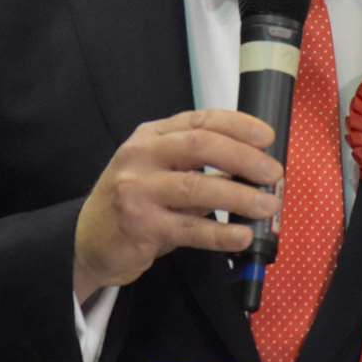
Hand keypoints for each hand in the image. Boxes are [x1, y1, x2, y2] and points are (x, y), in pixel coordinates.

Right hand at [73, 108, 282, 300]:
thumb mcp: (159, 172)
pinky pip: (190, 228)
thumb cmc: (135, 202)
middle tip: (273, 173)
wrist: (88, 241)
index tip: (268, 137)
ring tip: (267, 206)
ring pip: (197, 186)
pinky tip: (242, 236)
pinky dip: (220, 233)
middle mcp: (140, 156)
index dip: (238, 125)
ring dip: (240, 196)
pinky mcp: (140, 226)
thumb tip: (254, 168)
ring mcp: (137, 190)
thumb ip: (198, 166)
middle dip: (244, 157)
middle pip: (200, 145)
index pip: (199, 120)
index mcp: (150, 136)